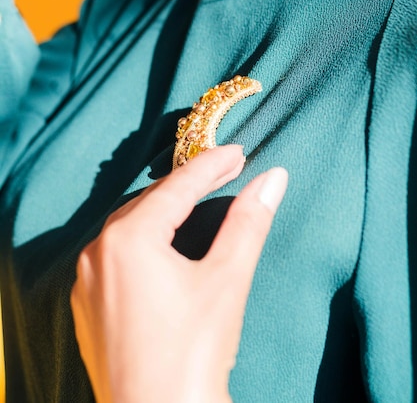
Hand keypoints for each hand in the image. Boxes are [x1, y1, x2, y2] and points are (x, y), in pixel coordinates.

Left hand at [70, 145, 287, 402]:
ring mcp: (87, 279)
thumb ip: (248, 222)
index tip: (239, 151)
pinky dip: (145, 239)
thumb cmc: (193, 354)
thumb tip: (273, 178)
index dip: (212, 165)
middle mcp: (98, 251)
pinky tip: (165, 241)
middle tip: (227, 169)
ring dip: (165, 209)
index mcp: (128, 239)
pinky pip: (117, 253)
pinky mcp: (87, 305)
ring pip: (130, 226)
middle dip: (189, 184)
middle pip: (151, 202)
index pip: (178, 188)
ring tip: (199, 197)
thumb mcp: (227, 280)